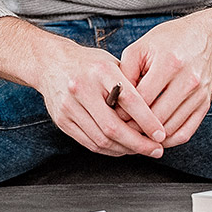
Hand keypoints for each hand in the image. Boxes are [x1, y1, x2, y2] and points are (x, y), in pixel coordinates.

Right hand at [29, 38, 167, 158]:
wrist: (50, 62)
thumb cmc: (87, 63)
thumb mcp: (111, 63)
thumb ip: (131, 84)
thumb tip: (155, 113)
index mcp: (100, 70)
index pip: (129, 101)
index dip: (148, 121)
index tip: (161, 133)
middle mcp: (82, 88)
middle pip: (113, 127)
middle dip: (138, 143)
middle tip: (156, 149)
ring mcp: (69, 106)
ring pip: (101, 139)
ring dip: (125, 149)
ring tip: (141, 150)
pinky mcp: (62, 120)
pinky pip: (89, 143)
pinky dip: (109, 149)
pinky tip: (121, 148)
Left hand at [118, 12, 211, 148]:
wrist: (204, 37)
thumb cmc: (169, 40)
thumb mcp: (141, 46)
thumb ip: (126, 71)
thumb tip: (116, 100)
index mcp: (169, 63)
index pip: (143, 99)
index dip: (125, 110)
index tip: (113, 115)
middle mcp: (188, 80)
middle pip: (157, 117)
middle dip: (136, 128)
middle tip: (121, 130)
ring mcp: (199, 94)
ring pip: (171, 129)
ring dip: (152, 137)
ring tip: (135, 135)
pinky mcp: (205, 104)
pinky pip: (186, 132)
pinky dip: (169, 140)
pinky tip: (156, 137)